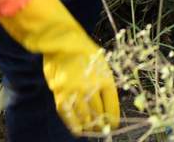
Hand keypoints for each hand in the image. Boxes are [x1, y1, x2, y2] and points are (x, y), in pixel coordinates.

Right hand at [0, 0, 118, 133]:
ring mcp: (74, 92)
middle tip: (103, 130)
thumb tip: (107, 106)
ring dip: (89, 126)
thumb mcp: (101, 65)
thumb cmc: (85, 52)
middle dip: (101, 124)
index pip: (111, 105)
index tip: (114, 125)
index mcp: (105, 78)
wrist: (62, 42)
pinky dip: (73, 125)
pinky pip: (67, 115)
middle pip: (98, 114)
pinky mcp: (60, 94)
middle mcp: (90, 87)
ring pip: (83, 117)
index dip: (113, 118)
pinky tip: (78, 130)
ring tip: (92, 131)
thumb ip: (104, 84)